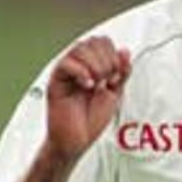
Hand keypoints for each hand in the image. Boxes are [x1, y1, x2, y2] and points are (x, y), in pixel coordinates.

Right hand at [45, 35, 131, 165]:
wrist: (77, 140)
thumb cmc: (91, 120)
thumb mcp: (115, 94)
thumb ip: (121, 73)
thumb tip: (124, 52)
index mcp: (92, 66)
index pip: (103, 42)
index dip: (114, 55)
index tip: (116, 77)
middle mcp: (79, 66)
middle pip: (92, 41)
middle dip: (107, 60)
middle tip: (108, 81)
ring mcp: (67, 72)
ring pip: (80, 48)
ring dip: (96, 66)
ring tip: (97, 85)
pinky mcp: (56, 81)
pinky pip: (66, 63)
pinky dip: (81, 72)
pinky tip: (88, 86)